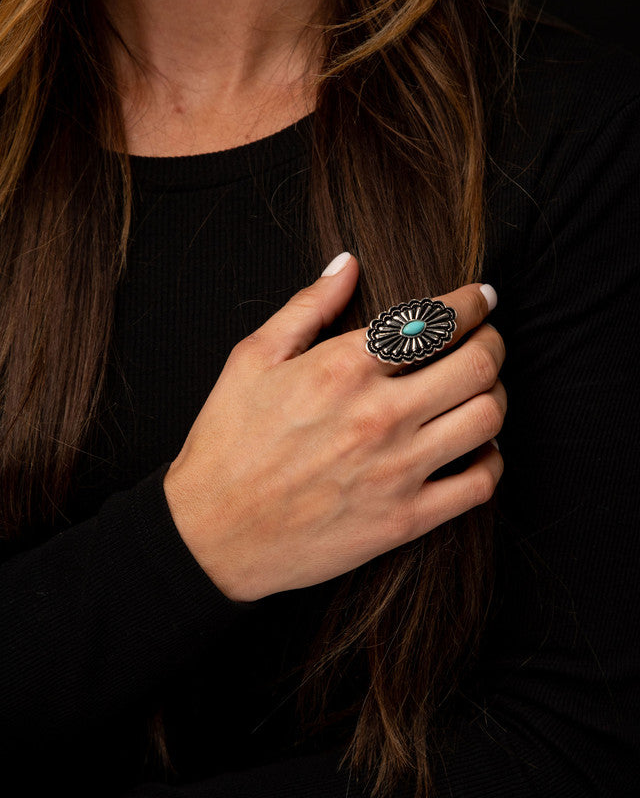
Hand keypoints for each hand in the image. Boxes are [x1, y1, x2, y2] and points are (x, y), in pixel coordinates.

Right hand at [164, 254, 505, 601]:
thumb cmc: (226, 443)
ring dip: (497, 395)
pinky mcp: (403, 520)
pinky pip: (479, 485)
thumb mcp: (251, 360)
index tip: (483, 298)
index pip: (435, 320)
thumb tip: (348, 263)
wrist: (210, 535)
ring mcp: (395, 471)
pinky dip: (492, 460)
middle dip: (494, 341)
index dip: (474, 302)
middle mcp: (378, 415)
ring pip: (488, 419)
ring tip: (483, 390)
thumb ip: (306, 307)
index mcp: (342, 367)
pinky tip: (477, 449)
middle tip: (488, 339)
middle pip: (478, 364)